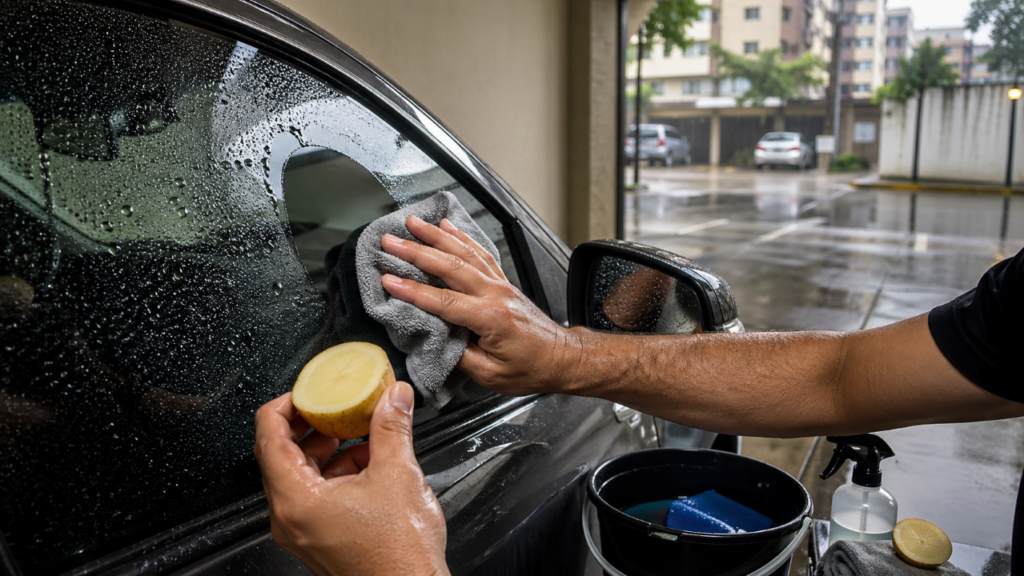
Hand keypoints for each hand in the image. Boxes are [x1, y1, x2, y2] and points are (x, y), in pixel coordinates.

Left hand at [253, 383, 448, 575]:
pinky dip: (336, 472)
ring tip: (359, 431)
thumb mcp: (398, 474)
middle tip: (335, 404)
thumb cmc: (398, 555)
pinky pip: (316, 495)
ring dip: (327, 448)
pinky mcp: (320, 539)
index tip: (305, 390)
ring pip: (301, 475)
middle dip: (311, 424)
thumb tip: (394, 396)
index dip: (285, 404)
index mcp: (296, 499)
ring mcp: (303, 531)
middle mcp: (290, 518)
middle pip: (281, 454)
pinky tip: (368, 461)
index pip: (268, 435)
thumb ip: (392, 426)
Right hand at [379, 216, 581, 395]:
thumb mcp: (490, 374)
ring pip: (464, 252)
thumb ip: (459, 356)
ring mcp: (500, 285)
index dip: (413, 291)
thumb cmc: (530, 368)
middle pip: (450, 266)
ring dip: (436, 235)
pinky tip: (447, 226)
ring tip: (413, 223)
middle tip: (391, 240)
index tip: (389, 280)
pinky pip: (479, 253)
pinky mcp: (502, 282)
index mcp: (491, 318)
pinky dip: (461, 236)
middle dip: (417, 250)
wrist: (560, 358)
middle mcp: (496, 294)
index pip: (444, 301)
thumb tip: (432, 339)